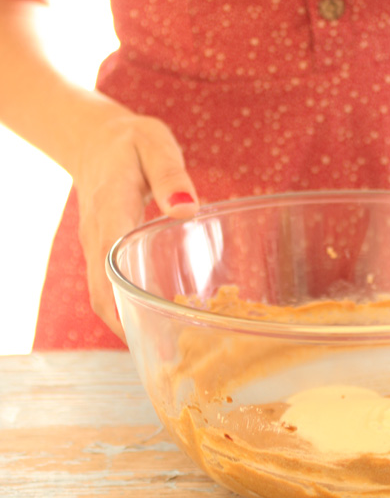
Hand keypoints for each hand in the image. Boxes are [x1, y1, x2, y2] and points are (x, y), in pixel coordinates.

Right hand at [71, 102, 198, 341]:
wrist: (93, 139)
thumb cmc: (131, 141)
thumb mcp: (154, 142)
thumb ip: (170, 172)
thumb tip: (187, 208)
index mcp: (110, 209)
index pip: (110, 262)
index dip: (124, 299)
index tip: (147, 329)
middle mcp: (97, 236)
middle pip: (101, 293)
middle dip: (128, 328)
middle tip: (167, 358)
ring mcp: (95, 247)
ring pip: (102, 297)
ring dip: (127, 325)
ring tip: (167, 352)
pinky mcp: (102, 252)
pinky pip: (108, 288)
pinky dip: (126, 310)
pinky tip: (157, 322)